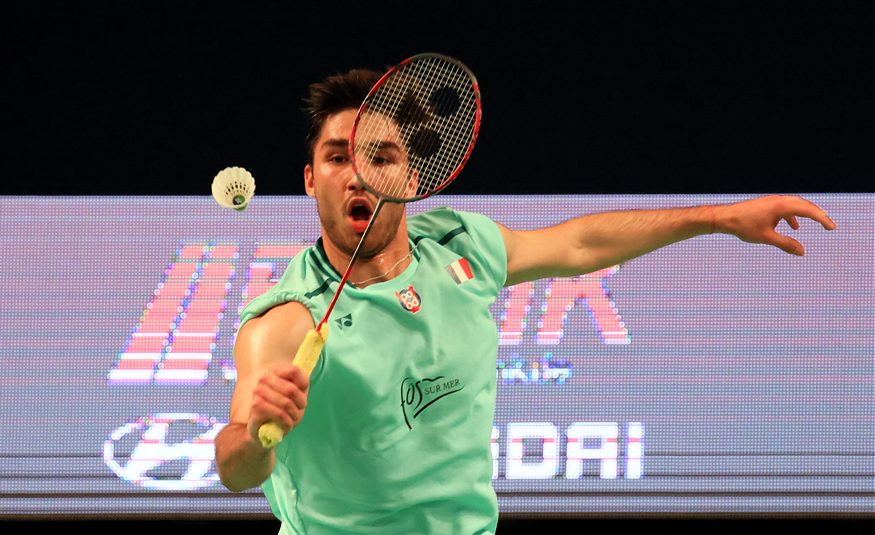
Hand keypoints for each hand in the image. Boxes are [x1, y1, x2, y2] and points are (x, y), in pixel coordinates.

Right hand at [247, 364, 309, 443]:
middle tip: (299, 410)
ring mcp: (258, 391)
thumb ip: (302, 384)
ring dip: (294, 415)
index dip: (303, 384)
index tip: (304, 394)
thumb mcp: (297, 395)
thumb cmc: (283, 409)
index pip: (294, 371)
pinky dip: (287, 423)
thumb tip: (305, 382)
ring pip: (286, 403)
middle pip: (292, 389)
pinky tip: (287, 426)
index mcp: (275, 371)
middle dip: (301, 403)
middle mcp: (265, 378)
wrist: (264, 427)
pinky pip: (279, 414)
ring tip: (293, 419)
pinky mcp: (256, 406)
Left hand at [714, 194, 835, 255]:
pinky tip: (794, 227)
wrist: (724, 217)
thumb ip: (786, 245)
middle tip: (829, 225)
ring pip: (795, 205)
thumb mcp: (767, 238)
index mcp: (781, 206)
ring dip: (806, 214)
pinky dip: (793, 216)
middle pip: (804, 205)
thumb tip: (802, 252)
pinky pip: (785, 208)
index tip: (832, 228)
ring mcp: (772, 201)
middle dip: (818, 215)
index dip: (822, 219)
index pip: (808, 210)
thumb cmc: (743, 226)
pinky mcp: (767, 204)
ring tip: (816, 223)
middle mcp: (779, 200)